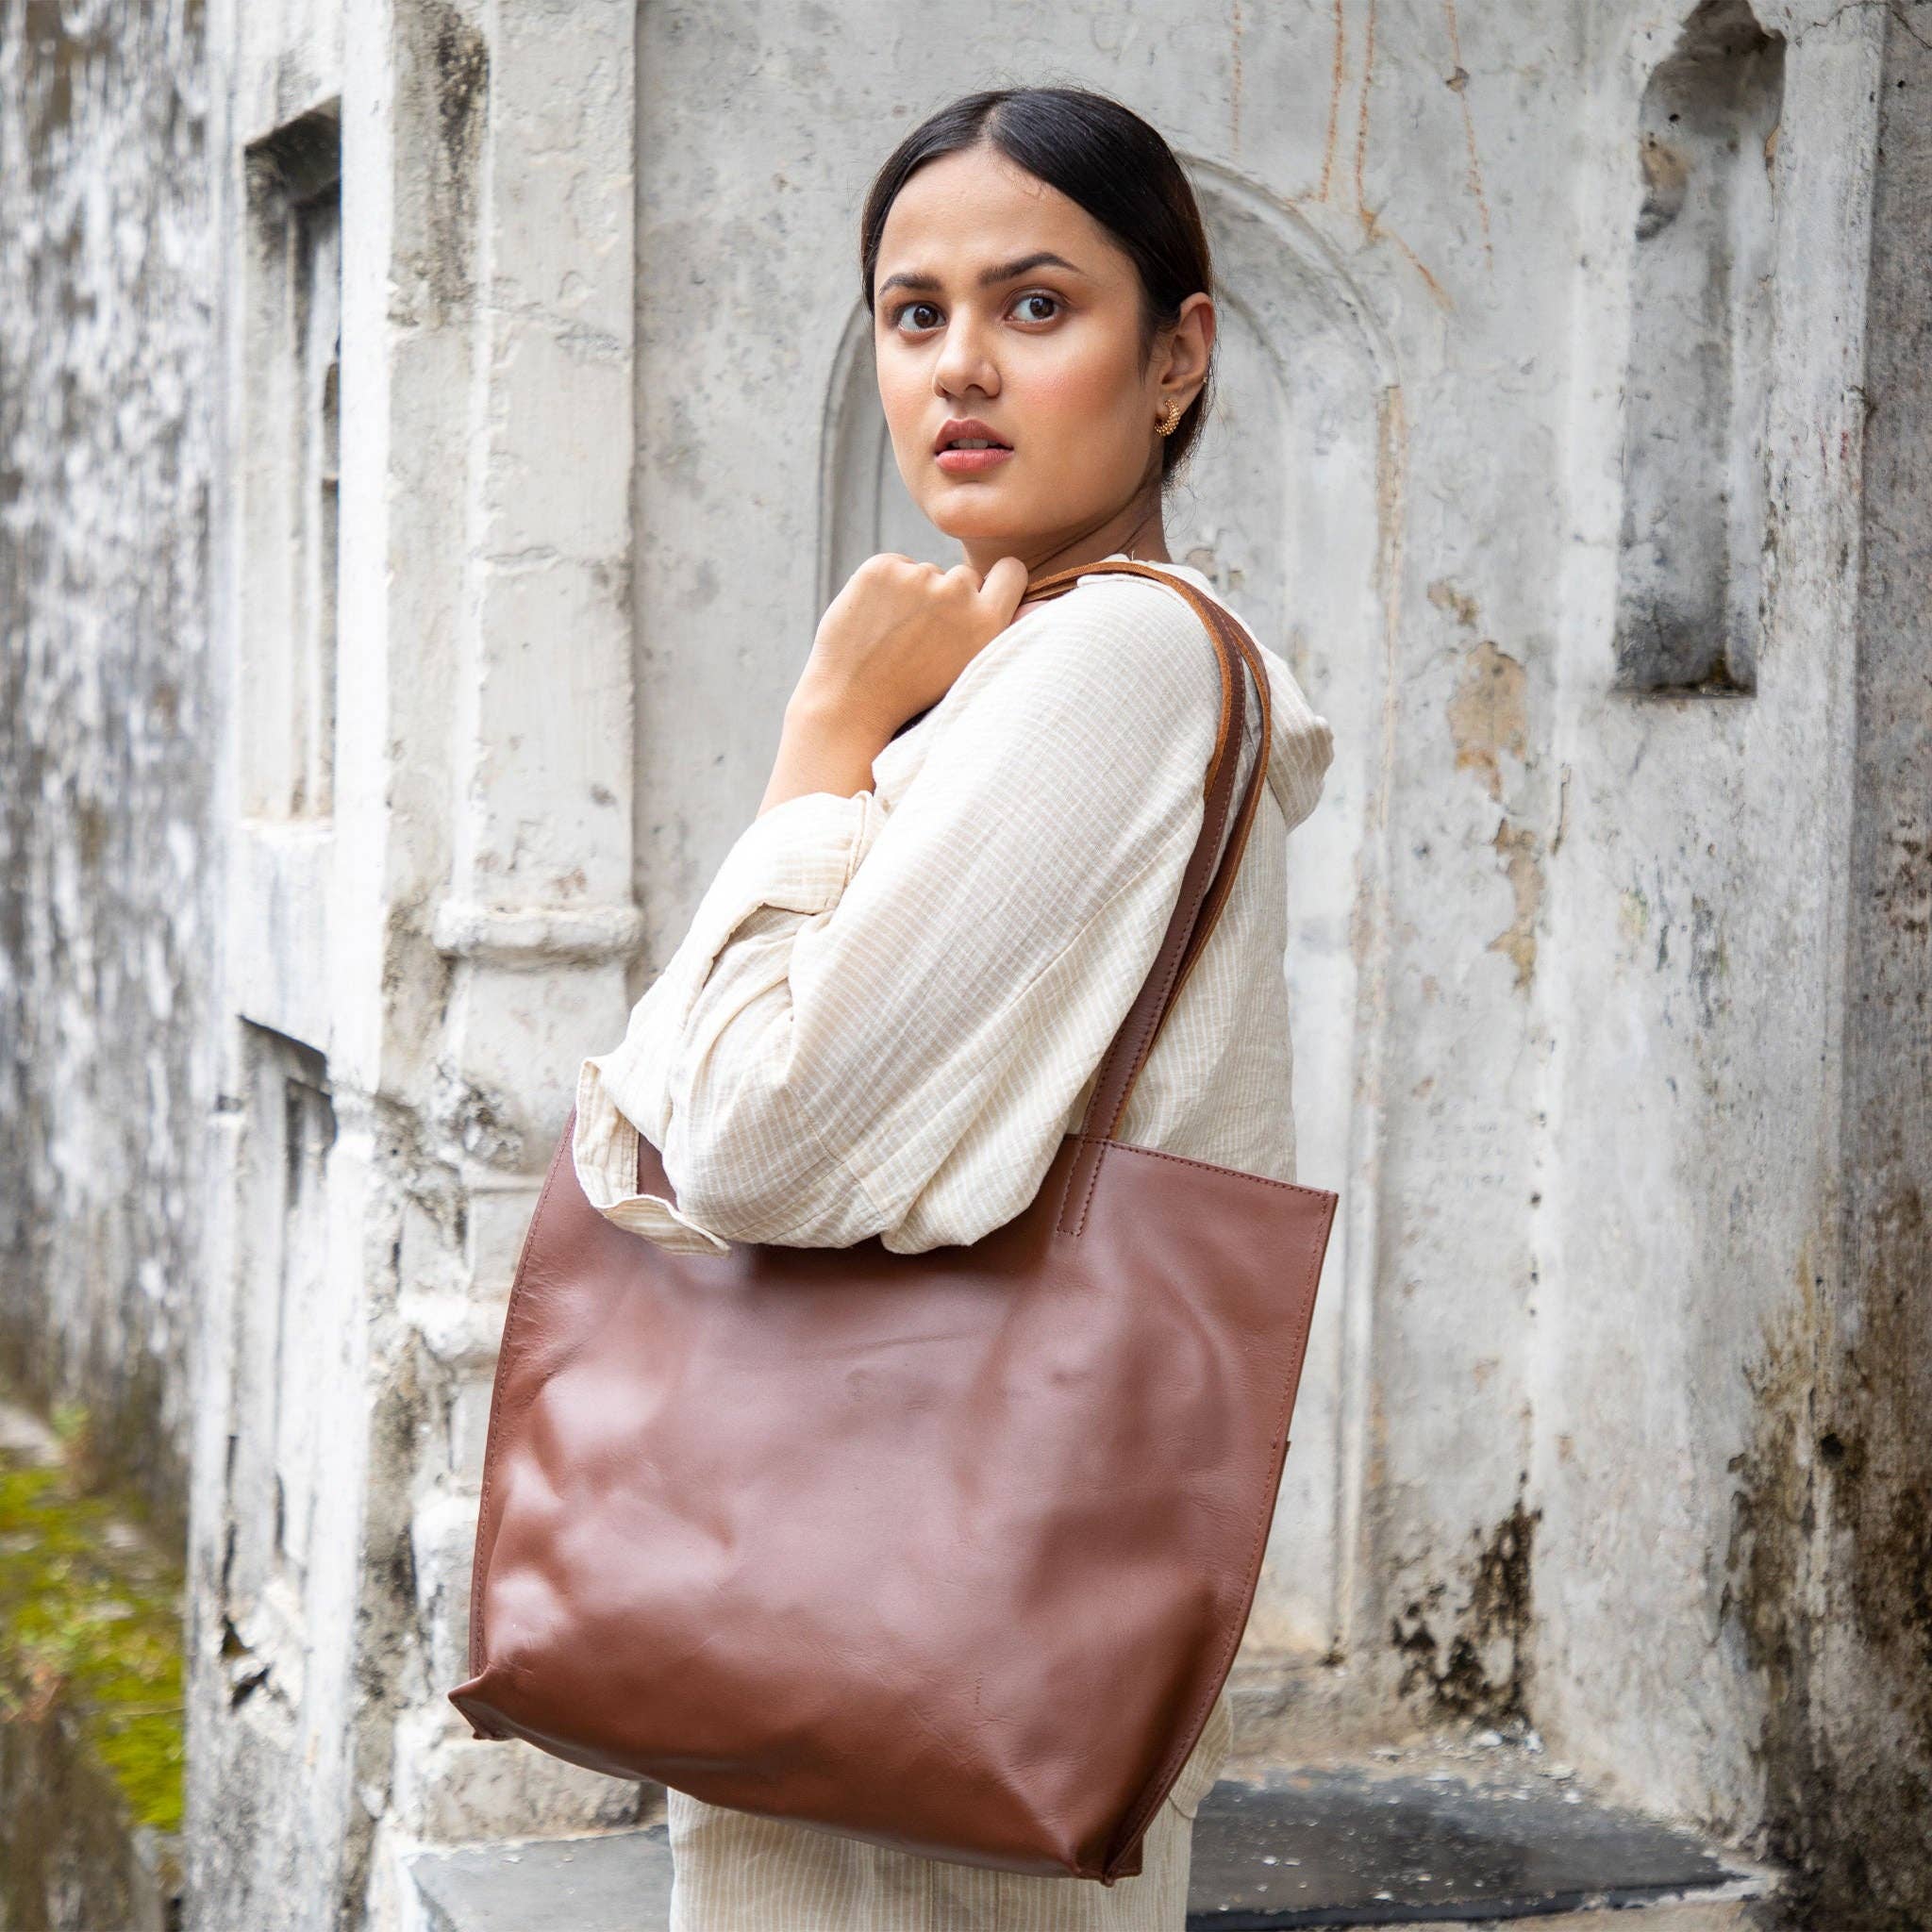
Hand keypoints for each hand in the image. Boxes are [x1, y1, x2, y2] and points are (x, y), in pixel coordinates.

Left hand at [794, 553, 1030, 739]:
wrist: (851, 705)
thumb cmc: (913, 695)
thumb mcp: (970, 669)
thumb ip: (1003, 632)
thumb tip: (1042, 605)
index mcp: (987, 622)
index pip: (1011, 571)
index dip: (998, 582)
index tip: (980, 599)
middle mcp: (957, 593)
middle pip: (963, 577)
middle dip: (948, 599)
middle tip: (922, 640)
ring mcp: (917, 576)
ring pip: (925, 573)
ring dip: (913, 595)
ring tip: (894, 636)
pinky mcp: (881, 568)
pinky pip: (894, 566)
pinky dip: (885, 587)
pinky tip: (875, 621)